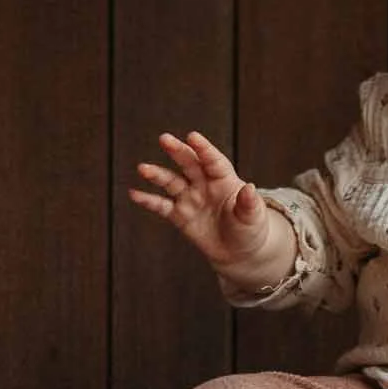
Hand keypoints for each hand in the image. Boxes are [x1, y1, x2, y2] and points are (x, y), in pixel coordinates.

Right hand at [130, 131, 282, 287]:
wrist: (238, 251)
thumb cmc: (250, 229)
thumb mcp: (253, 217)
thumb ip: (249, 203)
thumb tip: (250, 188)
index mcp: (225, 181)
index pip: (213, 161)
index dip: (204, 149)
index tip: (192, 136)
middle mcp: (205, 185)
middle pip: (189, 164)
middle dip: (177, 151)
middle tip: (164, 138)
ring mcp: (191, 199)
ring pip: (172, 182)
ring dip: (157, 175)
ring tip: (143, 168)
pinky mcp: (180, 216)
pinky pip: (162, 206)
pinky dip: (148, 200)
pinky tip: (134, 193)